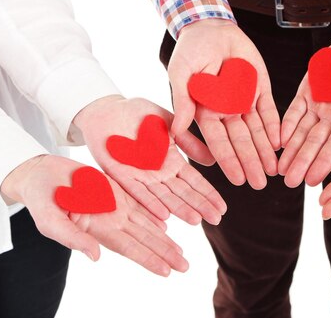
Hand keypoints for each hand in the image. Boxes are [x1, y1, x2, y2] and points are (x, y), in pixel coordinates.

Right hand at [1, 155, 188, 276]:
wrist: (40, 173)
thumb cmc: (40, 198)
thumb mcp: (51, 220)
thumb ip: (73, 238)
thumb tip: (95, 257)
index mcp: (98, 229)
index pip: (129, 248)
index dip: (148, 259)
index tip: (167, 270)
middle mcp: (111, 221)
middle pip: (144, 239)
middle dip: (165, 253)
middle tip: (185, 266)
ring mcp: (115, 206)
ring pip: (146, 224)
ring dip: (164, 239)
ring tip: (181, 252)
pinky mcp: (116, 191)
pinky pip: (140, 204)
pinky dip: (154, 215)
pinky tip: (168, 224)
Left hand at [73, 95, 226, 225]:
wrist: (108, 109)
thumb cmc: (138, 114)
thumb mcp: (169, 124)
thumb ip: (188, 141)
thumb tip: (213, 159)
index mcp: (171, 160)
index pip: (194, 181)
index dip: (208, 194)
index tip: (223, 208)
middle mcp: (158, 173)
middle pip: (183, 193)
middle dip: (200, 206)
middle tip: (217, 220)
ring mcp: (141, 176)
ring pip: (164, 197)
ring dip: (180, 209)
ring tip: (196, 221)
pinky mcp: (122, 176)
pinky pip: (138, 192)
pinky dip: (151, 204)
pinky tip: (164, 216)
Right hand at [170, 19, 280, 189]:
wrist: (212, 27)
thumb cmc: (191, 50)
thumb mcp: (181, 73)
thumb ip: (182, 101)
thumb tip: (176, 130)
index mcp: (206, 112)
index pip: (218, 142)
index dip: (228, 161)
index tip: (236, 180)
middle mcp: (227, 111)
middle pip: (241, 142)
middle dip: (250, 162)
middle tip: (260, 183)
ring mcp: (245, 101)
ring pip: (257, 131)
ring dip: (265, 151)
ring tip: (273, 171)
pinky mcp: (260, 89)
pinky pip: (269, 111)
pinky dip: (275, 126)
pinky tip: (280, 144)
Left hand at [279, 25, 330, 186]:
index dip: (325, 162)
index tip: (313, 180)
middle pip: (316, 143)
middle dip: (302, 162)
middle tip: (289, 182)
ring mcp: (320, 105)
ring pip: (302, 132)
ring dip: (291, 151)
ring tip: (279, 169)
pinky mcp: (307, 92)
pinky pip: (293, 111)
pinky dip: (285, 125)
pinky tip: (277, 141)